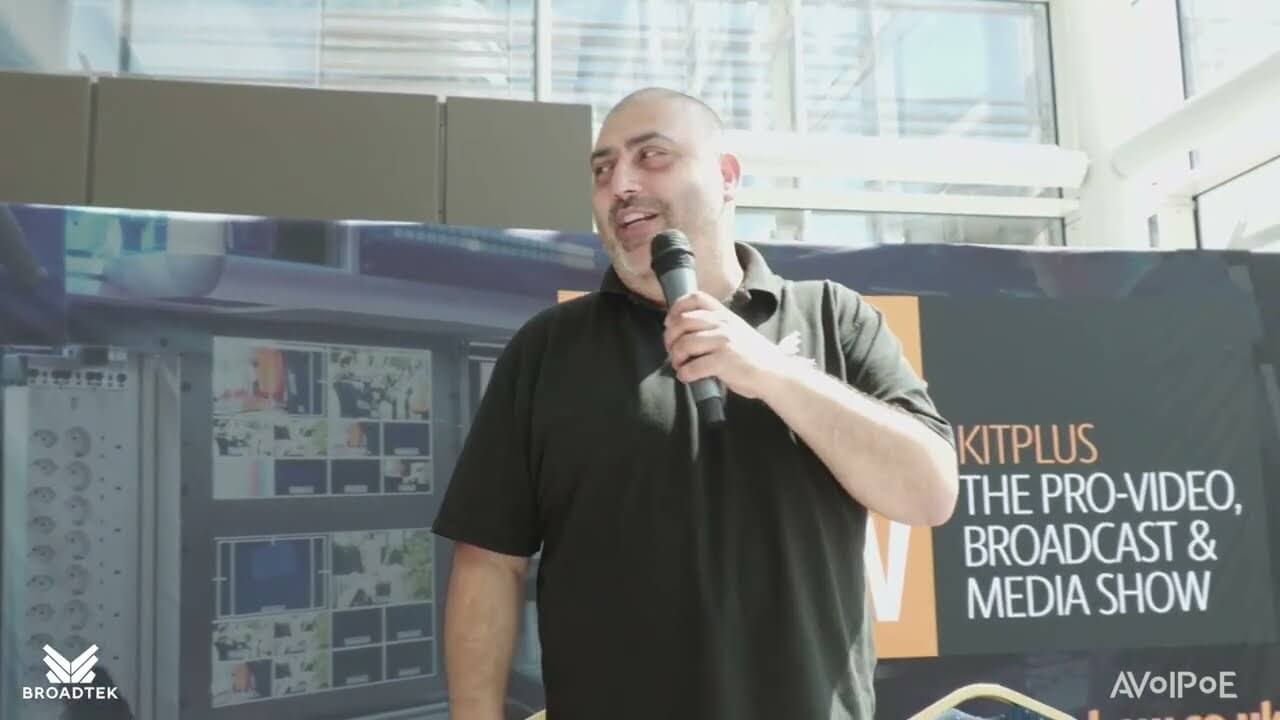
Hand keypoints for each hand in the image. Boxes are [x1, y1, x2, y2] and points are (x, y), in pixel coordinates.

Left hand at [662, 291, 798, 399]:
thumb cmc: (752, 354)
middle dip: (670, 337)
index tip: (670, 323)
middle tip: (671, 350)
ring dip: (675, 357)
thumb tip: (682, 333)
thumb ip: (714, 326)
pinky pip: (693, 366)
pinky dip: (684, 373)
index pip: (696, 298)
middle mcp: (723, 324)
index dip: (676, 308)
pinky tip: (686, 376)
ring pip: (684, 343)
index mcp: (725, 314)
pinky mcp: (724, 362)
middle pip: (683, 321)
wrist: (775, 372)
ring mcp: (724, 342)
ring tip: (679, 365)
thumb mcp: (735, 330)